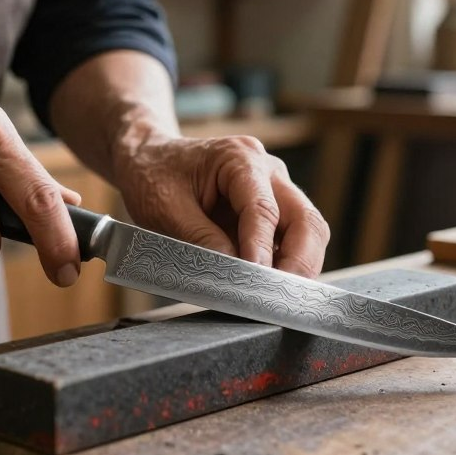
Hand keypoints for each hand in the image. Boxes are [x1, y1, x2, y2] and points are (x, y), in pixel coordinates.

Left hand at [112, 133, 328, 276]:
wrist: (148, 158)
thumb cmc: (153, 175)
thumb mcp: (165, 207)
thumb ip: (200, 239)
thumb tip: (234, 272)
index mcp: (240, 157)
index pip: (263, 209)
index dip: (262, 248)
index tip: (257, 280)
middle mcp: (267, 170)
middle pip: (304, 219)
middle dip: (300, 262)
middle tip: (281, 296)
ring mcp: (274, 188)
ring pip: (307, 230)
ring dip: (299, 265)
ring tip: (276, 296)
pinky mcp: (272, 209)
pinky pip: (291, 238)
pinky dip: (287, 263)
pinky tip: (270, 286)